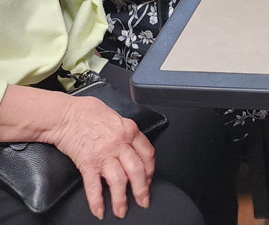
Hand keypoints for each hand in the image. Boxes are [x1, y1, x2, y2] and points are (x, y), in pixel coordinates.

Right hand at [50, 94, 155, 219]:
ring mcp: (104, 155)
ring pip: (119, 181)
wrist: (64, 115)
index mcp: (130, 130)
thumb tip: (131, 143)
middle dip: (142, 189)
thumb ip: (126, 131)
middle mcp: (120, 144)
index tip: (148, 179)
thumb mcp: (116, 116)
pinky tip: (99, 211)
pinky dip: (97, 201)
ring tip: (122, 211)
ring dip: (121, 200)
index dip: (150, 170)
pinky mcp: (88, 163)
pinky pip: (94, 186)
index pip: (148, 153)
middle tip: (143, 201)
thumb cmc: (87, 112)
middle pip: (137, 170)